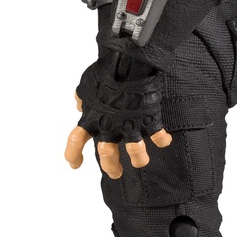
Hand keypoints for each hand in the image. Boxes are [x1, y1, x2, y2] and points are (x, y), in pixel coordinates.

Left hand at [63, 63, 172, 178]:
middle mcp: (110, 127)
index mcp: (92, 118)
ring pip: (136, 153)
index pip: (75, 142)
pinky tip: (164, 141)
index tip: (74, 164)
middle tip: (115, 173)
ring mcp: (131, 125)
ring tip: (140, 162)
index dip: (73, 155)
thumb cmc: (105, 71)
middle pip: (107, 156)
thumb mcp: (87, 83)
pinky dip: (162, 140)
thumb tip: (80, 103)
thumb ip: (83, 96)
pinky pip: (159, 136)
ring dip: (139, 160)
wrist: (128, 64)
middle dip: (111, 167)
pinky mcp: (149, 120)